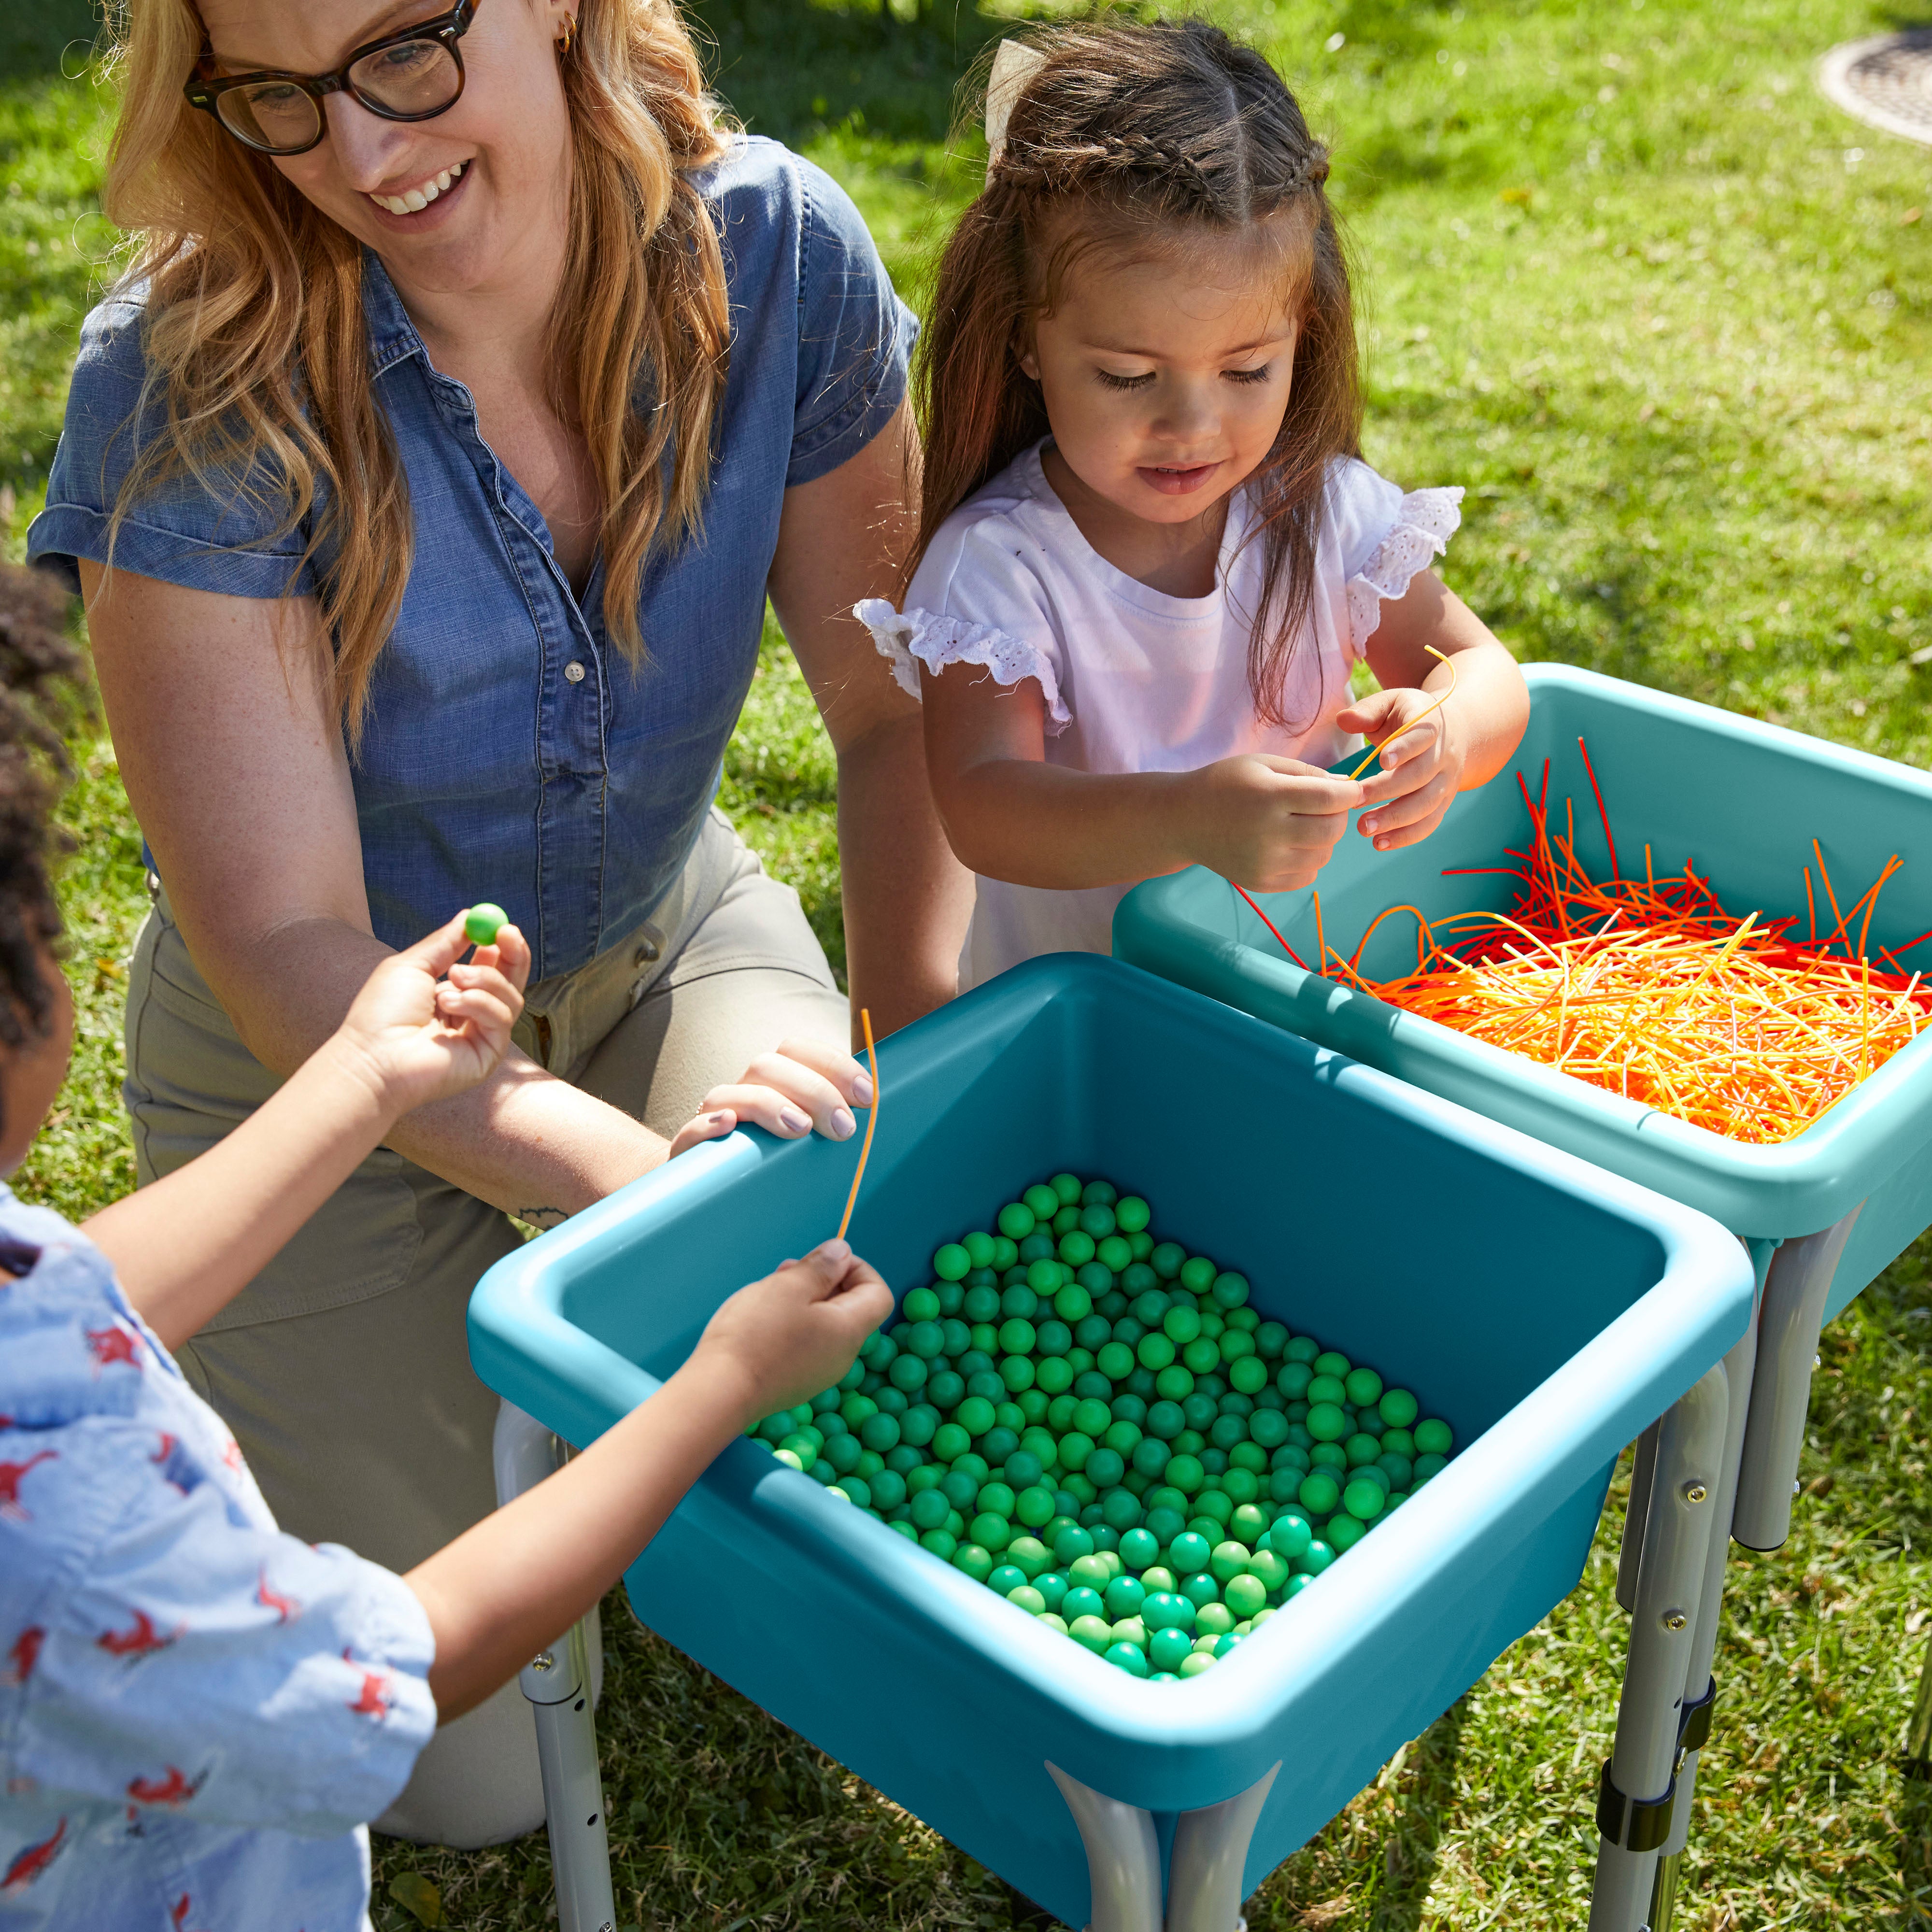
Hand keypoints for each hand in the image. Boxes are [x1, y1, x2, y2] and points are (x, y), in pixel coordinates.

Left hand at [332, 912, 530, 1116]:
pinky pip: (501, 1018)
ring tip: (448, 982)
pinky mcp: (489, 1054)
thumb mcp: (412, 966)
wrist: (374, 1057)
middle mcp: (471, 1017)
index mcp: (452, 996)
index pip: (490, 969)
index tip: (501, 926)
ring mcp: (482, 1037)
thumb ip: (445, 943)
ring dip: (483, 980)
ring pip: (509, 998)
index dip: (500, 947)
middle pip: (511, 983)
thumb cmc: (382, 1013)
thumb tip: (469, 916)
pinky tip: (448, 1005)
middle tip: (507, 933)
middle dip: (513, 956)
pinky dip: (478, 1004)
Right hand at [672, 1038, 875, 1154]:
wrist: (717, 1198)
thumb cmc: (778, 1165)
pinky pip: (691, 1129)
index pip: (799, 1050)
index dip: (835, 1065)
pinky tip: (729, 1125)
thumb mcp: (812, 1140)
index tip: (867, 1096)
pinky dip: (708, 1124)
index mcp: (775, 1081)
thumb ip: (835, 1120)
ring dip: (769, 1105)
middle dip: (813, 1090)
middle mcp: (742, 1090)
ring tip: (800, 1129)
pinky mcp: (688, 1149)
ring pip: (731, 1092)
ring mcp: (712, 1117)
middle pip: (769, 1066)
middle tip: (844, 1127)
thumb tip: (876, 1108)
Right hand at [692, 1239, 893, 1428]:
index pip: (878, 1293)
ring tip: (769, 1290)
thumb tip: (843, 1252)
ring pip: (824, 1325)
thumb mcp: (790, 1286)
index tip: (824, 1260)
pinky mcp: (795, 1383)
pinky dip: (792, 1324)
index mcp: (849, 1331)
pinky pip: (806, 1345)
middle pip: (850, 1308)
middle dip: (824, 1280)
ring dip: (804, 1300)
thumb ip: (822, 1267)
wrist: (720, 1393)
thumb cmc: (755, 1335)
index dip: (857, 1268)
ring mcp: (818, 1374)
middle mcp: (842, 1357)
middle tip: (787, 1270)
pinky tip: (761, 1319)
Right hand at [1182, 755, 1361, 892]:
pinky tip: (1290, 845)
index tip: (1351, 790)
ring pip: (1323, 856)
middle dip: (1339, 816)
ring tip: (1304, 824)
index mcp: (1268, 797)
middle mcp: (1267, 833)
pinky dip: (1309, 860)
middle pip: (1332, 831)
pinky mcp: (1261, 883)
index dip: (1350, 794)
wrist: (1183, 821)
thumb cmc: (1225, 785)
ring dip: (1324, 839)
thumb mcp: (1262, 764)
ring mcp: (1264, 863)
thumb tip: (1346, 788)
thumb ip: (1307, 773)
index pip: (1329, 800)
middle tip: (1327, 807)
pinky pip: (1307, 876)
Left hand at [1337, 685, 1466, 852]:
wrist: (1456, 731)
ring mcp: (1446, 782)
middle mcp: (1444, 756)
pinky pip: (1429, 823)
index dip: (1404, 748)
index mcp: (1431, 726)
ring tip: (1364, 829)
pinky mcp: (1443, 803)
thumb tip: (1342, 720)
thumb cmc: (1411, 717)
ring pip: (1427, 804)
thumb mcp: (1392, 703)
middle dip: (1388, 791)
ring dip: (1396, 819)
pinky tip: (1380, 843)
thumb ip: (1368, 710)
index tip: (1381, 760)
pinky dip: (1406, 836)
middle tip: (1355, 802)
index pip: (1422, 737)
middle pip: (1421, 776)